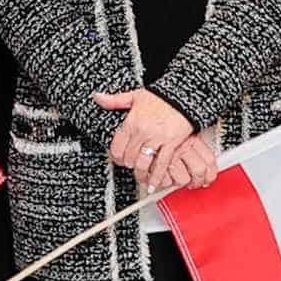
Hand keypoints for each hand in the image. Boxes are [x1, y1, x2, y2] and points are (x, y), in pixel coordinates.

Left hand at [93, 89, 215, 197]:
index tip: (118, 159)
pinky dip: (156, 177)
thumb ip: (114, 101)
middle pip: (129, 158)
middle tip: (130, 166)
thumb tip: (97, 97)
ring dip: (140, 174)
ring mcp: (158, 139)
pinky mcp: (171, 144)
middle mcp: (143, 132)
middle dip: (128, 165)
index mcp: (132, 122)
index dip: (116, 157)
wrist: (183, 96)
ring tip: (140, 177)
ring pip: (143, 163)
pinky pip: (162, 164)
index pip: (117, 147)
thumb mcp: (134, 96)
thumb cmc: (161, 96)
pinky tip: (154, 184)